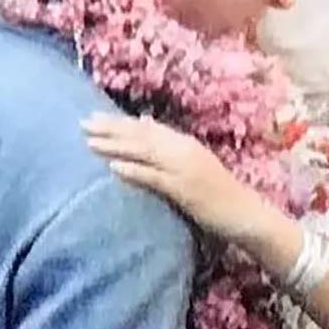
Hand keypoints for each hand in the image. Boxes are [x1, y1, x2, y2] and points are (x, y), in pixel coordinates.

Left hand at [82, 113, 264, 241]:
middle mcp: (184, 150)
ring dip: (116, 146)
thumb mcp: (195, 163)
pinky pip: (155, 178)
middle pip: (141, 136)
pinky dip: (134, 171)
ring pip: (144, 152)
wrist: (245, 212)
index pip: (146, 128)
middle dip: (111, 129)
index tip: (95, 116)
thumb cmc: (218, 193)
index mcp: (185, 143)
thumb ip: (171, 148)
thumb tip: (145, 125)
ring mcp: (184, 169)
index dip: (120, 122)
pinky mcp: (185, 190)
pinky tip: (114, 168)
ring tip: (90, 142)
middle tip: (83, 123)